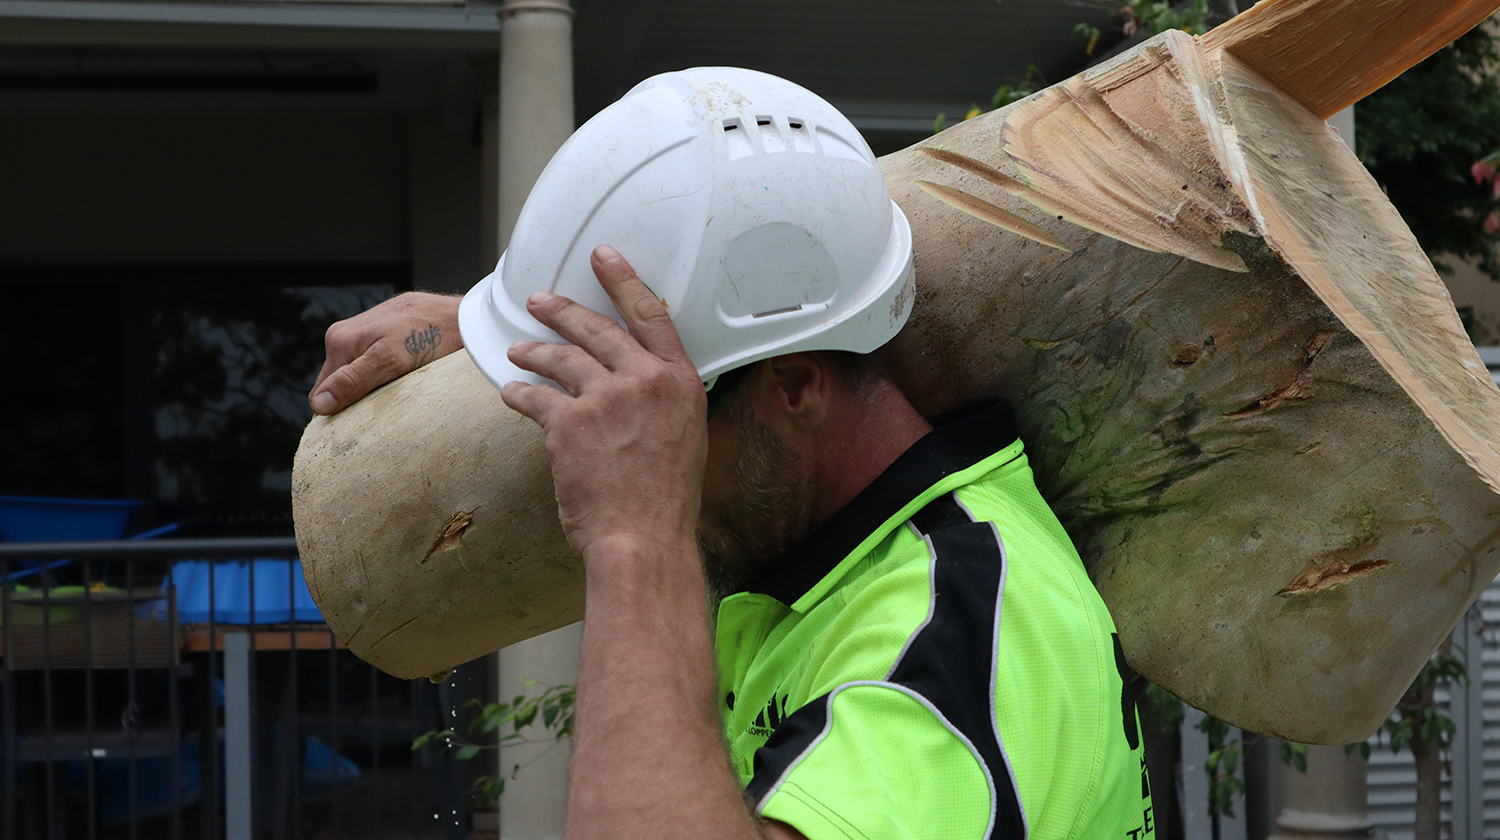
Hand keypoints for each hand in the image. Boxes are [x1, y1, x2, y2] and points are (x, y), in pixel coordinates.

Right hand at [309, 291, 461, 414]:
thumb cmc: (431, 335)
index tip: (363, 423)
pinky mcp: (387, 331)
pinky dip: (389, 375)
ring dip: (375, 388)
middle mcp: (347, 333)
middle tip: (387, 407)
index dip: (340, 411)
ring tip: (401, 390)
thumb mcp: (390, 360)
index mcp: (340, 340)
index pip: (322, 393)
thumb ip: (353, 380)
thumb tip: (319, 405)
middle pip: (340, 384)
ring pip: (360, 375)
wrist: (467, 317)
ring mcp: (367, 331)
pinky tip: (408, 376)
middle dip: (357, 399)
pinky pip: (377, 363)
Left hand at [501, 246, 707, 562]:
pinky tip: (510, 392)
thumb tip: (641, 388)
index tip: (604, 257)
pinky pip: (534, 397)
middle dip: (563, 310)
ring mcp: (605, 399)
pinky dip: (519, 393)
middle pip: (598, 328)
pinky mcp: (568, 423)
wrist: (643, 540)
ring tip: (519, 349)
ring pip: (561, 358)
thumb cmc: (665, 502)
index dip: (623, 280)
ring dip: (534, 351)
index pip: (651, 314)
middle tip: (540, 300)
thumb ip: (664, 402)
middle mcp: (644, 382)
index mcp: (680, 383)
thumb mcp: (686, 437)